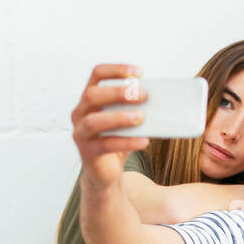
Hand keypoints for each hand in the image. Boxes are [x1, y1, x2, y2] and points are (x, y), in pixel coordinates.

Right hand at [70, 64, 149, 188]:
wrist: (106, 173)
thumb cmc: (117, 140)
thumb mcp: (126, 121)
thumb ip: (136, 108)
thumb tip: (163, 101)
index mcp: (89, 99)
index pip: (97, 74)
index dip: (117, 70)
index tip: (139, 73)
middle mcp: (80, 113)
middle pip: (92, 95)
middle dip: (118, 93)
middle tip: (143, 95)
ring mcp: (80, 133)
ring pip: (94, 121)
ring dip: (119, 117)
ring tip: (141, 117)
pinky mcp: (87, 153)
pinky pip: (105, 145)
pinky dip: (127, 142)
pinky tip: (144, 141)